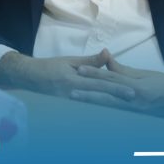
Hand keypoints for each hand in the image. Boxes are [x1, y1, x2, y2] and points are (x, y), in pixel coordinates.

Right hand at [0, 49, 135, 101]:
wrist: (30, 78)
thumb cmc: (50, 66)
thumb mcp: (69, 60)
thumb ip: (90, 61)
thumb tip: (107, 54)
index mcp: (74, 79)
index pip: (99, 83)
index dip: (116, 87)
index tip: (131, 90)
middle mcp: (73, 92)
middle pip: (100, 95)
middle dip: (117, 97)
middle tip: (133, 98)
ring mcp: (70, 101)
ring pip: (94, 103)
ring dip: (110, 104)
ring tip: (126, 106)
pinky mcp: (69, 106)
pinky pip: (87, 107)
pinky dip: (99, 108)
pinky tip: (109, 110)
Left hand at [72, 55, 163, 116]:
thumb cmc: (163, 83)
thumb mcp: (143, 73)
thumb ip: (122, 69)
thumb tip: (105, 58)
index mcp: (137, 87)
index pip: (112, 78)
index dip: (95, 73)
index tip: (79, 69)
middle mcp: (135, 100)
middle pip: (107, 96)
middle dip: (89, 93)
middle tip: (72, 91)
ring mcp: (135, 111)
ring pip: (110, 106)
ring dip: (92, 103)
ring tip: (76, 99)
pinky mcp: (135, 117)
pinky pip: (116, 112)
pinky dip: (103, 110)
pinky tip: (90, 109)